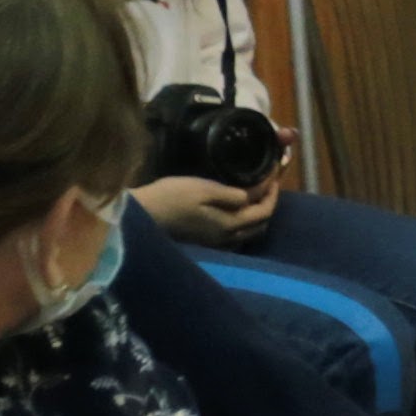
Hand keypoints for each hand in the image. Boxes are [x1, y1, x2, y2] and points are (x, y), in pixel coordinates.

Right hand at [130, 175, 274, 244]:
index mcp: (229, 225)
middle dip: (269, 203)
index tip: (274, 172)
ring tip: (256, 194)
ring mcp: (215, 243)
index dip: (273, 191)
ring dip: (258, 214)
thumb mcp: (203, 189)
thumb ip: (232, 194)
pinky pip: (235, 235)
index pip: (265, 210)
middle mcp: (227, 239)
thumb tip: (253, 195)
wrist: (141, 215)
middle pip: (261, 224)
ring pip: (249, 231)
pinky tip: (237, 210)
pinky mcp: (205, 242)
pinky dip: (244, 222)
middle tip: (269, 182)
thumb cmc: (171, 198)